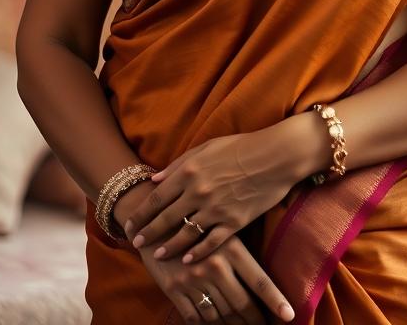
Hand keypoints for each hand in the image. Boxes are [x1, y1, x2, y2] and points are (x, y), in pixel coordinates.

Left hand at [126, 117, 322, 263]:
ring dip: (168, 247)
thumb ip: (179, 163)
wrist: (277, 155)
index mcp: (190, 171)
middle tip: (136, 243)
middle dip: (148, 233)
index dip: (141, 214)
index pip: (157, 198)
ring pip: (184, 234)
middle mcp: (198, 192)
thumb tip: (155, 180)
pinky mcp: (234, 222)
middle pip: (165, 219)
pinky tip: (187, 259)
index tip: (130, 224)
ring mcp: (216, 209)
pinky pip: (210, 243)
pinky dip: (197, 253)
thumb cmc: (243, 146)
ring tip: (158, 255)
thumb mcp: (208, 147)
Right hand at [135, 231, 292, 323]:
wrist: (155, 218)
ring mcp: (193, 280)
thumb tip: (261, 278)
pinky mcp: (174, 290)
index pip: (259, 281)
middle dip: (253, 319)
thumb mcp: (223, 228)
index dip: (275, 301)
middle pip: (240, 303)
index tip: (290, 316)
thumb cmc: (198, 220)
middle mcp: (214, 266)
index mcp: (232, 249)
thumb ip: (240, 252)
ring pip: (219, 314)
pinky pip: (195, 317)